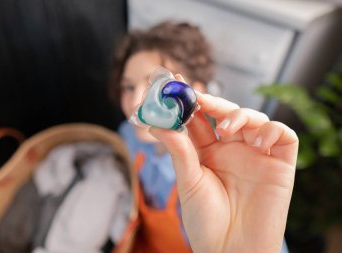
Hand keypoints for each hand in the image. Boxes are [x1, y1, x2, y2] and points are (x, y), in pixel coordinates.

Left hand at [149, 78, 297, 252]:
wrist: (231, 250)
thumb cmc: (206, 221)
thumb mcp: (188, 182)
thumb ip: (179, 150)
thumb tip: (158, 123)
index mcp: (208, 152)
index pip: (199, 120)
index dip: (189, 102)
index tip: (175, 84)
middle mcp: (232, 150)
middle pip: (225, 113)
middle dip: (213, 102)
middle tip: (198, 97)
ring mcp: (256, 155)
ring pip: (254, 118)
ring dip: (239, 115)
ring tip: (226, 130)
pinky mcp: (280, 164)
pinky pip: (283, 135)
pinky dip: (271, 130)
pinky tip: (257, 144)